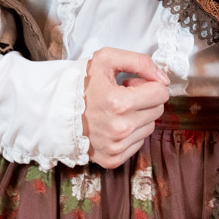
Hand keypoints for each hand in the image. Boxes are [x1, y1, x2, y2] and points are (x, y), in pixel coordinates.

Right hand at [82, 47, 168, 168]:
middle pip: (157, 110)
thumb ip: (140, 62)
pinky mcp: (112, 159)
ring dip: (138, 116)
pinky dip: (131, 133)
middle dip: (146, 100)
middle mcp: (119, 128)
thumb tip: (163, 79)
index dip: (149, 84)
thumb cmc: (81, 83)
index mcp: (118, 102)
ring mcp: (116, 146)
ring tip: (117, 110)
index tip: (132, 83)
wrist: (55, 110)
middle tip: (124, 95)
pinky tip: (113, 124)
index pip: (160, 93)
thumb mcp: (106, 59)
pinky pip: (138, 143)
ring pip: (149, 127)